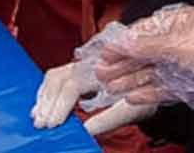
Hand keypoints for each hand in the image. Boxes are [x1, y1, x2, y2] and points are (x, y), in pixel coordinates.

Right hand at [32, 60, 158, 135]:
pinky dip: (47, 92)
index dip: (61, 105)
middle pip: (58, 78)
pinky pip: (57, 77)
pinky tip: (42, 106)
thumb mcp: (132, 108)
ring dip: (44, 98)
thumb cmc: (147, 92)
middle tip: (41, 124)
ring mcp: (82, 64)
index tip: (54, 123)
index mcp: (103, 70)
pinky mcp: (79, 70)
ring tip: (38, 116)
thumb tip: (86, 131)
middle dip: (47, 103)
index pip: (72, 84)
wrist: (155, 74)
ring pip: (55, 76)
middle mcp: (89, 63)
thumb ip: (109, 119)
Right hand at [97, 5, 193, 112]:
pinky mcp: (191, 86)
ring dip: (130, 80)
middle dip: (122, 64)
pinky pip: (164, 89)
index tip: (104, 54)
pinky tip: (133, 97)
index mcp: (176, 23)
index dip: (121, 44)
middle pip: (144, 54)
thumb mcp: (175, 42)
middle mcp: (178, 42)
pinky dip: (148, 93)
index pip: (142, 32)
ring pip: (152, 73)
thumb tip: (118, 43)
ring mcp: (185, 65)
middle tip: (101, 74)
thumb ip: (144, 46)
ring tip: (111, 87)